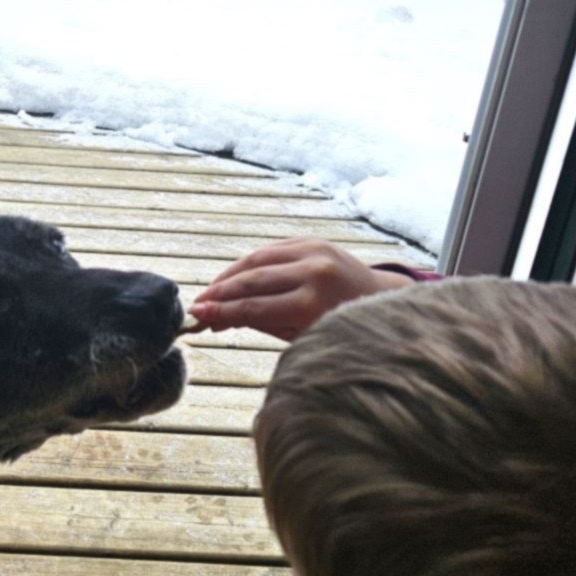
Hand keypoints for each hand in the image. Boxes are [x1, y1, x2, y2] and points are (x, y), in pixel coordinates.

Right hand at [188, 237, 413, 340]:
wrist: (379, 299)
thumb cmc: (341, 326)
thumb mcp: (302, 335)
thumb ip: (262, 323)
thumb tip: (219, 319)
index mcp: (313, 303)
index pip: (254, 307)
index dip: (221, 312)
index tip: (197, 317)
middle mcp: (313, 271)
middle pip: (251, 280)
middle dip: (218, 293)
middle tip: (196, 306)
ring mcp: (313, 250)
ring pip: (256, 259)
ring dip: (228, 276)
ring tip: (209, 293)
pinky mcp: (311, 240)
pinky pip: (269, 251)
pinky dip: (247, 264)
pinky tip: (232, 278)